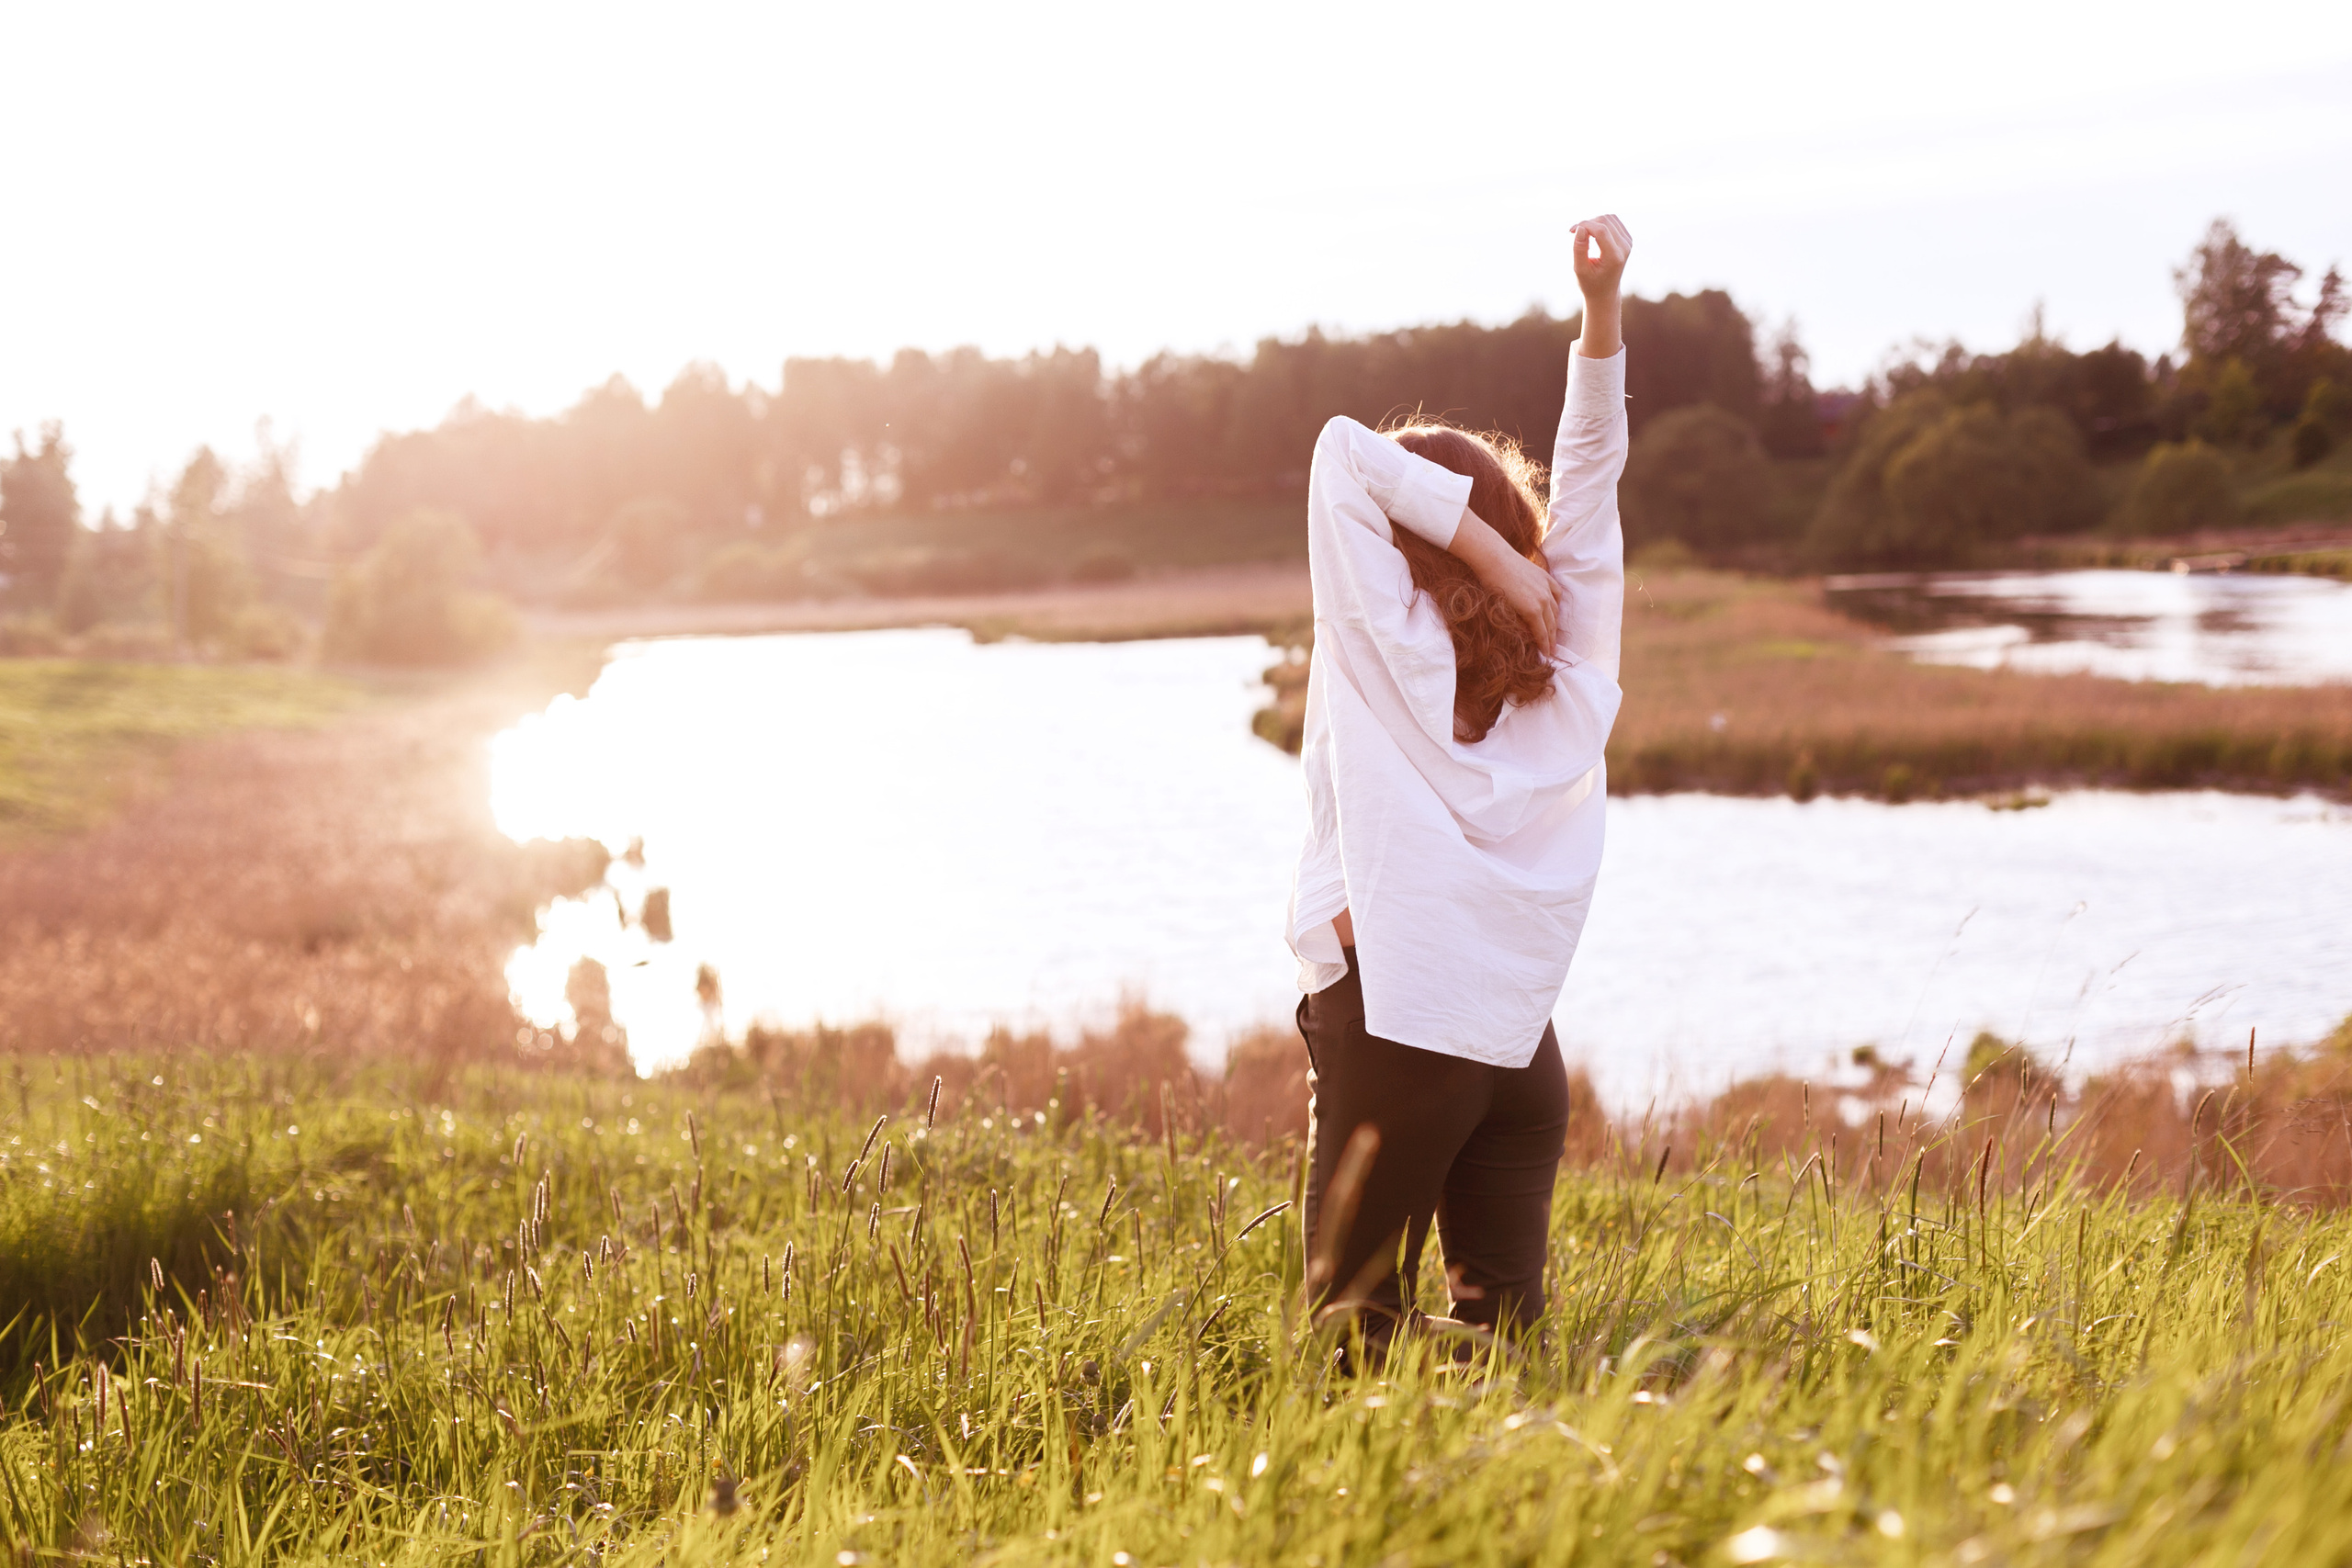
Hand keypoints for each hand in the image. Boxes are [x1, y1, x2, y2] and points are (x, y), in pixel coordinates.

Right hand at [1450, 507, 1563, 649]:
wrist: (1493, 558)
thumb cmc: (1498, 563)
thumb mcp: (1518, 573)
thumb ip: (1523, 586)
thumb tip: (1517, 597)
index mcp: (1545, 579)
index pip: (1555, 602)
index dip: (1554, 617)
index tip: (1554, 627)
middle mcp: (1548, 590)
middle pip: (1555, 616)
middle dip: (1555, 631)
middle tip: (1554, 645)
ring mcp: (1542, 600)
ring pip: (1551, 625)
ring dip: (1551, 639)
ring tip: (1550, 651)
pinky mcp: (1533, 609)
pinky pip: (1541, 630)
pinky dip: (1544, 641)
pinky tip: (1544, 651)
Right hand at [1572, 214, 1630, 297]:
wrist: (1605, 292)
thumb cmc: (1590, 283)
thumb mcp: (1580, 270)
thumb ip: (1579, 249)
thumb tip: (1580, 228)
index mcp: (1614, 257)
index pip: (1601, 230)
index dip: (1584, 225)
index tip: (1571, 231)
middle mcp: (1625, 247)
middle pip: (1604, 221)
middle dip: (1587, 223)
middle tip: (1574, 233)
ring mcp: (1628, 242)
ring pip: (1609, 218)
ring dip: (1593, 222)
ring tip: (1583, 235)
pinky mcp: (1627, 238)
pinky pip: (1613, 220)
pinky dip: (1600, 223)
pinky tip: (1592, 234)